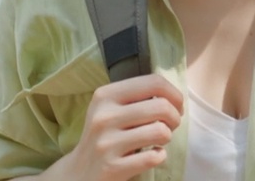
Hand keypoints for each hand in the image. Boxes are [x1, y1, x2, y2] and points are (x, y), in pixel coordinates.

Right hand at [51, 74, 182, 180]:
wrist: (77, 173)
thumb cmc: (105, 135)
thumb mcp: (111, 108)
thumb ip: (138, 96)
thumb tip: (174, 94)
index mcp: (105, 96)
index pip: (154, 82)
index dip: (175, 94)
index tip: (177, 106)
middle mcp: (103, 117)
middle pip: (162, 107)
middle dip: (175, 117)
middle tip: (170, 125)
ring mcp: (106, 144)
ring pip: (161, 132)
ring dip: (167, 137)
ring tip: (158, 140)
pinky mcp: (112, 168)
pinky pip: (154, 157)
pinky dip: (160, 156)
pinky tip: (151, 155)